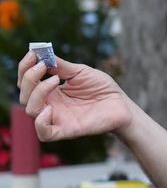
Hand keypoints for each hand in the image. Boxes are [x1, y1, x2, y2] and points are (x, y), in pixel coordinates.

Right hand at [17, 51, 133, 141]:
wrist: (121, 104)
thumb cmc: (102, 88)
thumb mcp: (80, 72)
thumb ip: (60, 66)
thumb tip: (41, 54)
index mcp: (51, 91)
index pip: (27, 82)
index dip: (25, 68)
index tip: (33, 54)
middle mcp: (50, 105)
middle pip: (25, 95)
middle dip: (28, 78)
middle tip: (42, 66)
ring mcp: (57, 118)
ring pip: (31, 110)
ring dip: (37, 93)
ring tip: (54, 81)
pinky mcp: (66, 130)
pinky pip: (44, 133)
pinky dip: (41, 122)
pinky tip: (50, 109)